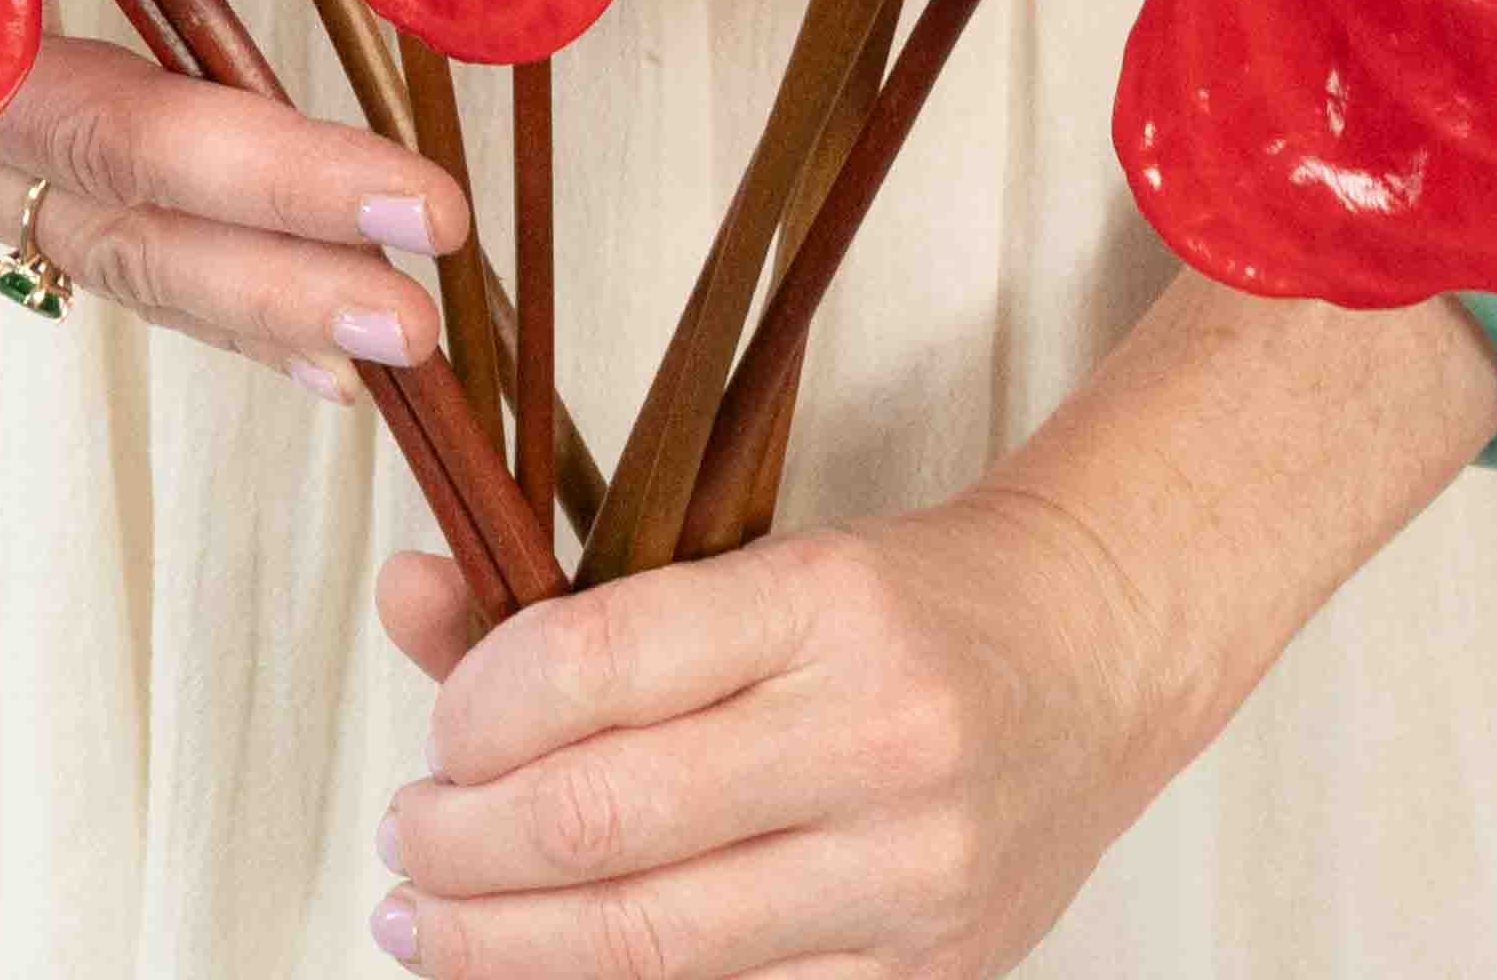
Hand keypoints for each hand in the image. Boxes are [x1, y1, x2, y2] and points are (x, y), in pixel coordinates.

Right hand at [0, 0, 463, 401]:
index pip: (129, 126)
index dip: (279, 177)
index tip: (423, 205)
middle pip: (118, 223)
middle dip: (277, 283)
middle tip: (418, 320)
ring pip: (106, 255)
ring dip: (251, 310)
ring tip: (387, 353)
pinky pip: (92, 240)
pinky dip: (205, 291)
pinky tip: (310, 349)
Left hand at [367, 485, 1184, 976]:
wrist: (1091, 658)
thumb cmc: (904, 603)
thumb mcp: (754, 558)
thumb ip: (574, 596)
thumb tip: (404, 592)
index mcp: (824, 600)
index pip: (594, 662)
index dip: (475, 709)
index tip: (440, 730)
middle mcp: (876, 739)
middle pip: (601, 824)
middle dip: (462, 848)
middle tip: (407, 838)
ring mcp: (908, 880)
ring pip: (649, 951)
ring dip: (501, 948)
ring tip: (435, 922)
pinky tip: (545, 976)